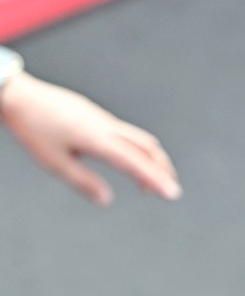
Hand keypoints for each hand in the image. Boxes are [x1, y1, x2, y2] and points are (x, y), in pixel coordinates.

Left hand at [0, 72, 180, 204]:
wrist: (21, 96)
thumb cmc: (34, 128)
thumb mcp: (55, 163)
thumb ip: (83, 182)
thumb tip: (107, 200)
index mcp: (97, 139)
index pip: (135, 162)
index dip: (156, 179)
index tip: (172, 193)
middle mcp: (106, 126)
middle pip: (146, 147)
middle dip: (162, 169)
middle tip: (170, 189)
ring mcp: (103, 119)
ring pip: (139, 138)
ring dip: (151, 159)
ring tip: (150, 180)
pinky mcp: (97, 116)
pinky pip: (127, 133)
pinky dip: (138, 150)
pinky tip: (129, 160)